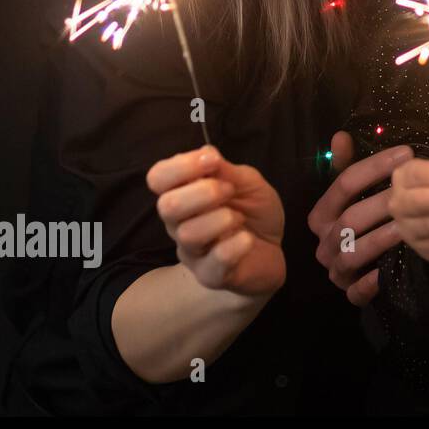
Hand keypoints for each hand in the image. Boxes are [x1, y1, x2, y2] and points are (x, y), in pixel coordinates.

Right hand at [147, 146, 284, 297]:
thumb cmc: (253, 213)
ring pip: (189, 234)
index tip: (213, 161)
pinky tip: (247, 240)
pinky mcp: (211, 275)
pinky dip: (237, 245)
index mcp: (183, 195)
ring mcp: (192, 252)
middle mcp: (179, 224)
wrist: (270, 253)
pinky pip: (216, 260)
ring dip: (223, 219)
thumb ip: (226, 170)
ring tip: (240, 220)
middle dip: (204, 192)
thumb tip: (205, 152)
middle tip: (230, 192)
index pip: (158, 178)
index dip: (181, 166)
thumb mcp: (247, 183)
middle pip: (167, 206)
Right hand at [307, 131, 411, 306]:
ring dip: (380, 239)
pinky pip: (356, 291)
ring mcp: (335, 268)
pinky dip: (371, 283)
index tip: (407, 153)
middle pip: (350, 219)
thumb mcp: (352, 191)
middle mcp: (324, 241)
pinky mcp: (349, 292)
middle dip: (382, 203)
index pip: (343, 185)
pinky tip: (390, 270)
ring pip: (353, 252)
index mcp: (321, 214)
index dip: (375, 167)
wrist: (364, 264)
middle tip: (413, 192)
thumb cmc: (362, 218)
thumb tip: (341, 136)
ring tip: (407, 225)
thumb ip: (346, 165)